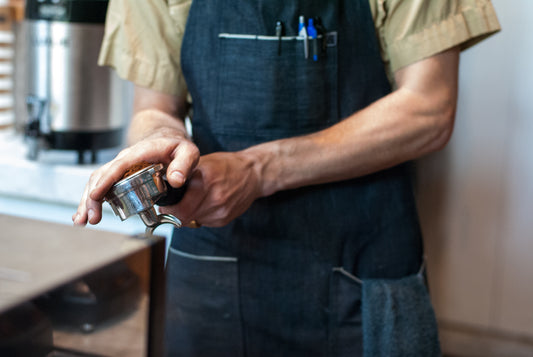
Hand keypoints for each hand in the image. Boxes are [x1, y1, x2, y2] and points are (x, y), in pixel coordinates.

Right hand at [72, 127, 199, 225]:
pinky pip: (101, 186)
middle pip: (102, 175)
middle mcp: (126, 159)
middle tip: (92, 218)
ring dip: (88, 202)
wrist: (168, 141)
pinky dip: (91, 201)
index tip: (96, 195)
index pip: (120, 165)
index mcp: (141, 152)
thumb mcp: (188, 152)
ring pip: (97, 182)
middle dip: (93, 197)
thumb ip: (184, 164)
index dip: (107, 180)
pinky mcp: (119, 176)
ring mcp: (120, 168)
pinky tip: (84, 215)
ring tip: (83, 221)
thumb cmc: (177, 148)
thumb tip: (176, 180)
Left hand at [159, 151, 262, 226]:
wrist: (253, 174)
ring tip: (194, 200)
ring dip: (188, 214)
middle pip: (183, 217)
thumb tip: (161, 187)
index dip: (167, 209)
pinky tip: (206, 203)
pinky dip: (201, 215)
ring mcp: (221, 210)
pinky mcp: (225, 219)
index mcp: (205, 181)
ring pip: (192, 221)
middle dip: (175, 212)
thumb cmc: (227, 165)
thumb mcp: (202, 162)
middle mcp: (214, 198)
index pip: (178, 209)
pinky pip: (204, 222)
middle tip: (174, 205)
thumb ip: (182, 175)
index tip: (164, 204)